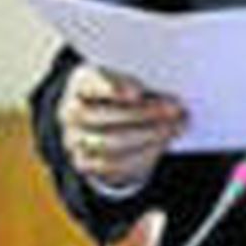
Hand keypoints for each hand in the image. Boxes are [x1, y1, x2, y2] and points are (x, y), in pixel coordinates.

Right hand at [58, 62, 185, 189]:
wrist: (102, 123)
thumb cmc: (123, 93)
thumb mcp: (128, 80)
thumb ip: (143, 82)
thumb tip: (172, 93)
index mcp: (80, 83)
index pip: (91, 83)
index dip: (113, 88)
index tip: (138, 92)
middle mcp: (70, 111)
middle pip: (103, 116)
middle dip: (143, 114)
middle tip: (175, 110)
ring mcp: (74, 140)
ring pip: (109, 143)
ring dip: (148, 136)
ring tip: (175, 128)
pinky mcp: (85, 163)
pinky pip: (112, 165)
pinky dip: (141, 156)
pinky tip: (162, 145)